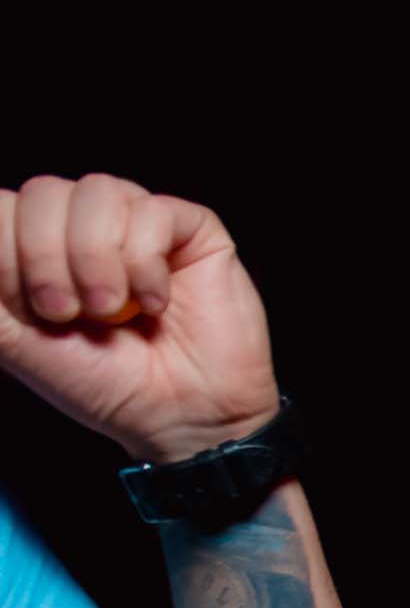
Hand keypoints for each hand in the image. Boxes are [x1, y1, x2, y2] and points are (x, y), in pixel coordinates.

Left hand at [0, 175, 280, 466]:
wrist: (179, 417)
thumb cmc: (104, 383)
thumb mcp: (12, 340)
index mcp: (39, 246)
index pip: (1, 206)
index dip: (5, 253)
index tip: (30, 309)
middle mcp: (86, 226)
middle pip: (42, 192)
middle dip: (47, 258)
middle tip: (69, 312)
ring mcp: (139, 223)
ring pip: (97, 190)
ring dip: (96, 258)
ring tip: (113, 307)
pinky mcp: (191, 230)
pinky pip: (153, 212)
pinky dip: (146, 263)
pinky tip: (155, 302)